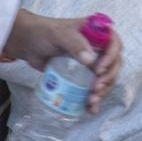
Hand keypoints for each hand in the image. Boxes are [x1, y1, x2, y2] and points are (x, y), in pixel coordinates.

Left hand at [6, 12, 124, 112]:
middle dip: (108, 78)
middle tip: (95, 89)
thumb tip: (91, 61)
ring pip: (106, 77)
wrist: (27, 44)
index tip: (99, 70)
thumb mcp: (59, 34)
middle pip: (113, 63)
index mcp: (96, 32)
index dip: (111, 57)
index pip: (114, 43)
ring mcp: (91, 62)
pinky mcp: (82, 75)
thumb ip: (75, 43)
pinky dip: (95, 98)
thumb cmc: (43, 33)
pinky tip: (90, 108)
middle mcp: (98, 47)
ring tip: (91, 101)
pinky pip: (94, 87)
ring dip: (103, 90)